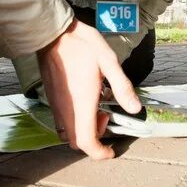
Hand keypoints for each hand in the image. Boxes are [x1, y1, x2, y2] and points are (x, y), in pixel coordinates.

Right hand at [37, 19, 140, 158]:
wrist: (51, 33)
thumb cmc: (81, 44)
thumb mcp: (109, 61)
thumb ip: (122, 87)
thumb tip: (135, 108)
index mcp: (81, 103)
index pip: (87, 142)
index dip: (100, 153)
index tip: (111, 151)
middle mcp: (66, 109)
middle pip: (77, 142)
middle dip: (94, 140)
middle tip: (106, 118)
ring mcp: (56, 104)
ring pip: (68, 133)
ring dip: (84, 130)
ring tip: (97, 107)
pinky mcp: (51, 98)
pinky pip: (62, 121)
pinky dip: (76, 120)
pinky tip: (86, 98)